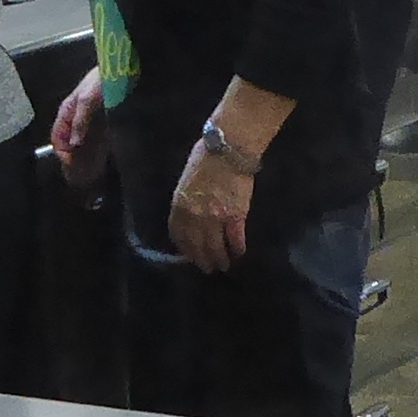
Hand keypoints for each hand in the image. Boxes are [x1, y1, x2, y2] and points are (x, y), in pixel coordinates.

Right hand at [52, 66, 107, 185]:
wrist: (122, 66)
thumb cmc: (101, 80)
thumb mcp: (87, 100)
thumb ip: (80, 121)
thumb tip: (74, 143)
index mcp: (67, 110)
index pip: (57, 135)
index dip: (61, 150)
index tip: (70, 163)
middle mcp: (75, 115)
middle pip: (68, 139)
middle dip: (71, 154)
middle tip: (80, 169)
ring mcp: (88, 117)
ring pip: (80, 140)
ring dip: (82, 153)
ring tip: (90, 167)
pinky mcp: (101, 118)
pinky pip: (93, 137)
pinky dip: (94, 147)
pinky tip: (101, 155)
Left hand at [169, 145, 253, 273]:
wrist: (229, 148)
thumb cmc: (206, 157)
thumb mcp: (187, 179)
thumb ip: (187, 199)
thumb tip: (190, 212)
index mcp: (180, 204)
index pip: (178, 234)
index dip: (185, 248)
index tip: (190, 255)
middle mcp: (195, 216)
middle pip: (197, 245)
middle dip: (202, 259)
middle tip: (207, 268)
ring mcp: (216, 217)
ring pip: (216, 246)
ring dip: (220, 259)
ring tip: (223, 266)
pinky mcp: (236, 216)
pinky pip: (235, 239)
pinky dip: (237, 248)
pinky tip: (239, 253)